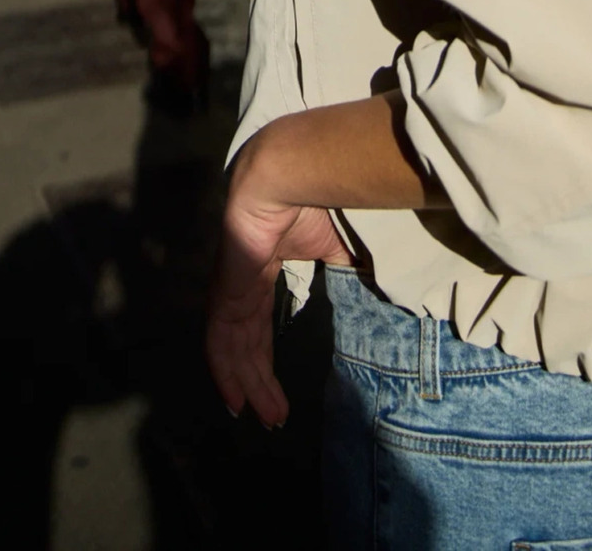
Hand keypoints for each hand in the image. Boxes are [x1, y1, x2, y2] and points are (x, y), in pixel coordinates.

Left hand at [206, 143, 353, 428]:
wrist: (293, 175)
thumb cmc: (318, 203)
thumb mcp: (337, 248)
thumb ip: (346, 274)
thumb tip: (372, 298)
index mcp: (264, 271)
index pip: (258, 326)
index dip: (264, 360)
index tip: (279, 394)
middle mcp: (242, 286)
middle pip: (246, 345)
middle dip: (259, 383)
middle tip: (274, 417)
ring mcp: (231, 290)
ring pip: (233, 351)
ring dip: (248, 386)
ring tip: (266, 417)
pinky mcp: (226, 291)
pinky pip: (219, 341)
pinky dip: (225, 372)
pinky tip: (235, 399)